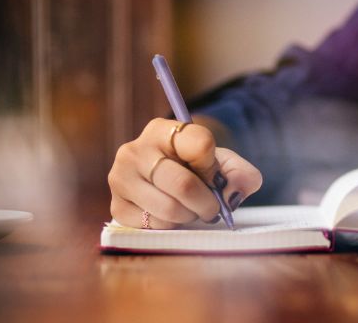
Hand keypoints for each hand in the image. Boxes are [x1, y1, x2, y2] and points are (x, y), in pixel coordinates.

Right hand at [108, 117, 261, 228]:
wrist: (168, 181)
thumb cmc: (198, 170)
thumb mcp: (224, 164)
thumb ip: (241, 175)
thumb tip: (231, 194)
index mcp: (163, 130)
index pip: (200, 144)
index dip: (214, 167)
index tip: (214, 176)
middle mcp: (135, 150)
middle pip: (183, 185)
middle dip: (206, 203)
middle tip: (211, 208)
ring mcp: (120, 178)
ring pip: (168, 209)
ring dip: (189, 216)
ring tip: (189, 209)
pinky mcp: (116, 206)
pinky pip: (154, 225)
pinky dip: (170, 226)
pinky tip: (170, 215)